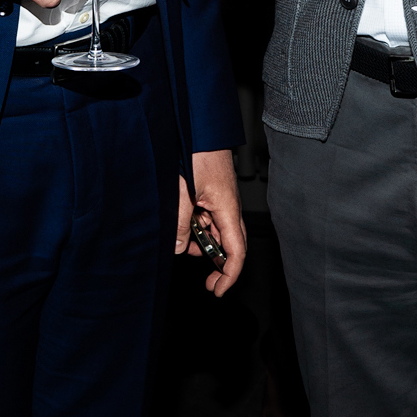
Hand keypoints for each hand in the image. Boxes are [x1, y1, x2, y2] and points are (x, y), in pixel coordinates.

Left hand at [175, 149, 245, 295]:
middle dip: (220, 266)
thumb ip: (180, 222)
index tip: (218, 290)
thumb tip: (179, 248)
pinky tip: (185, 223)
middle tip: (208, 283)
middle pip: (231, 245)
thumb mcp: (181, 190)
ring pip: (217, 233)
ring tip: (183, 240)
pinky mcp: (214, 194)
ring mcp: (222, 200)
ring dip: (203, 243)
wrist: (198, 125)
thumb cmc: (196, 148)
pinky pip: (209, 219)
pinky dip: (198, 228)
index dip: (230, 275)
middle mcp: (229, 206)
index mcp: (228, 207)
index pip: (237, 251)